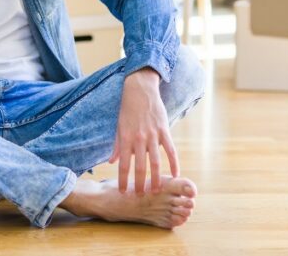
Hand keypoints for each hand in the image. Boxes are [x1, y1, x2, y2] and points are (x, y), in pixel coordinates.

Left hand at [109, 68, 179, 194]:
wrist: (140, 90)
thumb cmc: (127, 109)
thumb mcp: (119, 127)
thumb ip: (117, 146)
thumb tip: (111, 162)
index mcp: (125, 138)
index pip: (123, 164)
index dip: (123, 179)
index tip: (123, 192)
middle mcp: (139, 138)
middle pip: (139, 166)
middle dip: (139, 183)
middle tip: (140, 197)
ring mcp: (152, 135)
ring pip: (155, 161)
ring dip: (156, 177)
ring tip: (157, 191)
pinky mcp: (164, 130)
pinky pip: (171, 150)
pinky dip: (174, 163)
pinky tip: (176, 174)